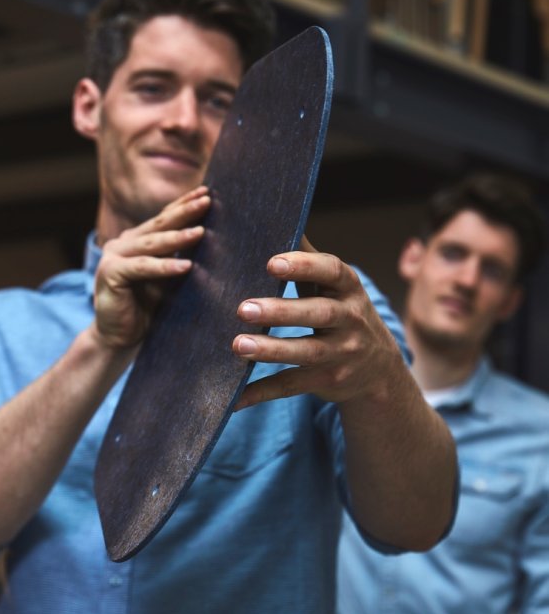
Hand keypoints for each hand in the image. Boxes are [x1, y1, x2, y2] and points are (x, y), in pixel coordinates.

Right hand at [93, 186, 209, 348]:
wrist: (118, 338)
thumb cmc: (146, 309)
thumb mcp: (168, 278)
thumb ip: (180, 257)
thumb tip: (211, 238)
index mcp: (137, 240)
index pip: (164, 218)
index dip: (184, 204)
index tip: (207, 192)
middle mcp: (123, 243)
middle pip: (159, 224)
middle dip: (185, 212)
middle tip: (207, 200)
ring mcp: (114, 256)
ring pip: (152, 244)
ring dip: (177, 237)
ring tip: (201, 232)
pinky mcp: (110, 274)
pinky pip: (142, 268)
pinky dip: (164, 267)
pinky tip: (185, 266)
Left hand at [232, 237, 401, 408]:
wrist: (378, 370)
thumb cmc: (342, 313)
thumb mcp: (334, 286)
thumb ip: (309, 258)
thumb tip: (281, 216)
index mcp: (349, 289)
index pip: (331, 272)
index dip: (304, 266)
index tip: (272, 262)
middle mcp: (351, 321)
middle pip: (317, 315)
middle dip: (281, 312)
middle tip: (243, 308)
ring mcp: (342, 355)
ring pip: (305, 353)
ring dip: (270, 350)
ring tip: (237, 345)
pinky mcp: (328, 382)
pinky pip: (292, 386)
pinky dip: (262, 392)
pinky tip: (234, 397)